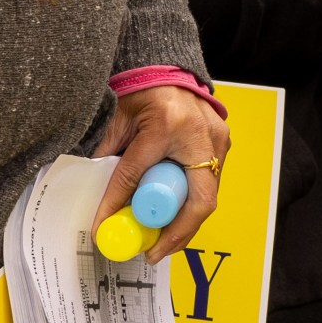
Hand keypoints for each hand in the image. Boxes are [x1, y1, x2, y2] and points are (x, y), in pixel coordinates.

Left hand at [94, 81, 229, 263]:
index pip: (138, 174)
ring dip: (185, 224)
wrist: (172, 69)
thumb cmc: (146, 91)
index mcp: (168, 124)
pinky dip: (192, 207)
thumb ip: (111, 155)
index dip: (119, 203)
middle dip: (175, 234)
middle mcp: (200, 135)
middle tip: (152, 252)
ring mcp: (218, 141)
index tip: (104, 227)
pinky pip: (209, 186)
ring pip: (206, 198)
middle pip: (196, 202)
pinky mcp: (223, 146)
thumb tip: (98, 193)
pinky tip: (176, 221)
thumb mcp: (122, 121)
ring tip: (162, 244)